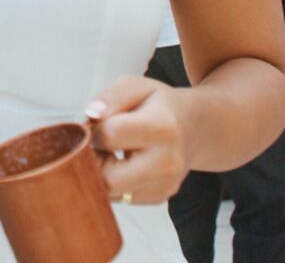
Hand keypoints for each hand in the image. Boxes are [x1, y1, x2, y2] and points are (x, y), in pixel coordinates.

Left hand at [84, 76, 189, 204]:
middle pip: (108, 178)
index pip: (109, 136)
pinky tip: (122, 164)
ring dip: (101, 174)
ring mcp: (166, 184)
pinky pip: (122, 198)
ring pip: (113, 193)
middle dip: (92, 161)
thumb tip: (91, 116)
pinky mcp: (161, 197)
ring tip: (110, 152)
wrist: (194, 127)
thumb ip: (110, 97)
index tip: (94, 124)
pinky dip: (114, 182)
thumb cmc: (159, 104)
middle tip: (96, 144)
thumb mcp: (135, 86)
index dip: (92, 130)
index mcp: (162, 127)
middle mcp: (168, 161)